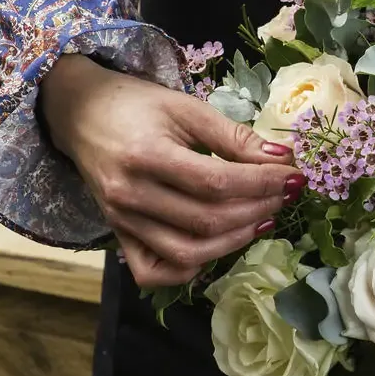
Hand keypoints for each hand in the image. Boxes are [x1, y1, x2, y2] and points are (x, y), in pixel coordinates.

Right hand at [41, 55, 300, 288]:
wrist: (79, 113)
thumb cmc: (135, 104)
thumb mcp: (185, 108)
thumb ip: (233, 136)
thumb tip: (282, 159)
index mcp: (146, 156)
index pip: (217, 183)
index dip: (262, 183)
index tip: (295, 176)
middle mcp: (130, 197)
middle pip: (207, 220)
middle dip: (257, 210)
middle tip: (286, 195)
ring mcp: (121, 223)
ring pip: (188, 253)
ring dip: (235, 241)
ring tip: (264, 219)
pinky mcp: (119, 237)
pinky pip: (156, 271)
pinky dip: (191, 268)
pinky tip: (218, 245)